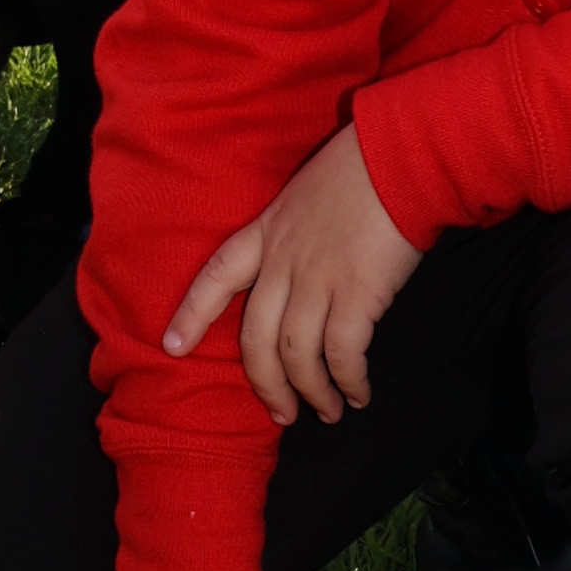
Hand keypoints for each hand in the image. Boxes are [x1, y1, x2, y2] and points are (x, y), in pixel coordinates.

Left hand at [161, 124, 422, 422]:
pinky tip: (358, 395)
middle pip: (256, 338)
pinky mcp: (356, 293)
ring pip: (296, 355)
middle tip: (281, 414)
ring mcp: (318, 278)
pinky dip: (348, 382)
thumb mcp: (306, 195)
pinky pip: (342, 354)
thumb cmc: (361, 169)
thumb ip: (295, 236)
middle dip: (266, 385)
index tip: (171, 347)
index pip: (215, 275)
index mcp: (266, 232)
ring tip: (326, 411)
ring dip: (311, 392)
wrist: (399, 156)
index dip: (191, 314)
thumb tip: (305, 279)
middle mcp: (283, 261)